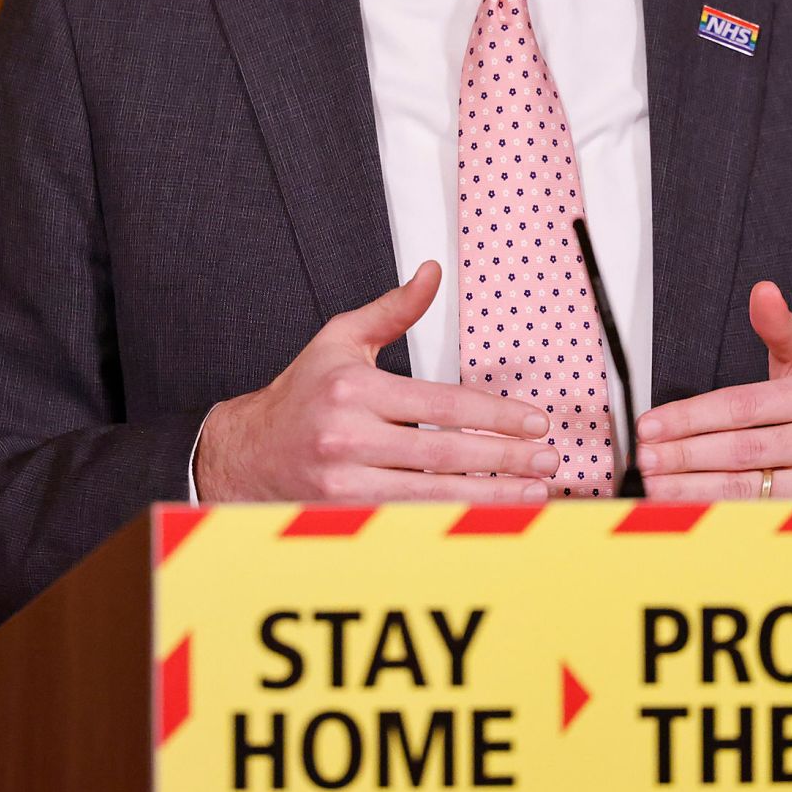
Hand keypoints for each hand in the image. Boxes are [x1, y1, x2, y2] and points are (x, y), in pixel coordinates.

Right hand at [193, 261, 562, 502]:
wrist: (244, 455)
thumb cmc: (300, 395)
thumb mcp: (340, 341)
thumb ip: (392, 310)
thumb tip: (431, 274)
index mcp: (353, 389)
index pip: (443, 405)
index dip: (496, 416)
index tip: (534, 422)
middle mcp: (347, 437)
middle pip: (446, 453)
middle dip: (506, 459)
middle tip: (547, 460)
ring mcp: (343, 483)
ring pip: (433, 493)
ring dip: (490, 495)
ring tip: (532, 493)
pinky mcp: (342, 515)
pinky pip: (410, 518)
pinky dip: (453, 517)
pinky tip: (486, 512)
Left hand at [633, 280, 791, 499]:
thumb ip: (780, 326)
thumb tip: (762, 291)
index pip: (743, 407)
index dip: (692, 416)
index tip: (651, 425)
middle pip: (742, 450)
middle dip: (685, 455)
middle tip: (644, 457)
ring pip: (749, 489)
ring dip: (694, 490)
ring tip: (655, 484)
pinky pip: (761, 515)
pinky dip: (719, 513)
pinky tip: (689, 506)